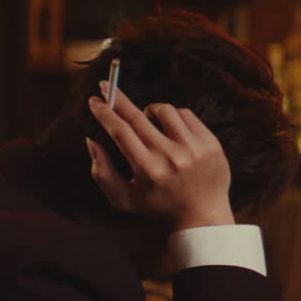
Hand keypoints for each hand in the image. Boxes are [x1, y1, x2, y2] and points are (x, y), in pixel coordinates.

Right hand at [86, 61, 233, 230]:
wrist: (202, 215)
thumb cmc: (158, 206)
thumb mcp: (124, 199)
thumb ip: (102, 172)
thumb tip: (91, 141)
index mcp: (147, 170)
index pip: (120, 131)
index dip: (105, 112)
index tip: (95, 99)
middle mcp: (170, 157)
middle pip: (138, 116)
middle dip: (118, 99)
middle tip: (107, 85)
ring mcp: (193, 148)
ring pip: (164, 110)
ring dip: (149, 110)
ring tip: (147, 120)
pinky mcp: (210, 142)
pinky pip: (186, 114)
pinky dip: (173, 116)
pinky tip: (169, 127)